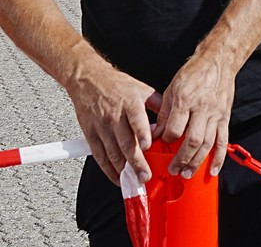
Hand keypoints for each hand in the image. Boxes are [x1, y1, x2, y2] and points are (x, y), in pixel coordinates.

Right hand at [65, 63, 159, 185]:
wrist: (88, 79)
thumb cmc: (117, 84)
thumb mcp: (142, 89)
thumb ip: (158, 105)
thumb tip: (172, 121)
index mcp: (130, 103)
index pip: (137, 120)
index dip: (142, 134)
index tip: (148, 147)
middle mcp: (115, 115)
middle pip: (125, 142)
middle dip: (136, 162)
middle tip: (145, 175)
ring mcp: (101, 126)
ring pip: (112, 152)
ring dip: (123, 169)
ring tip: (133, 180)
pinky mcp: (90, 133)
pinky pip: (99, 155)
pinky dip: (107, 168)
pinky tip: (116, 176)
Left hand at [153, 52, 236, 178]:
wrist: (217, 62)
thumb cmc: (194, 73)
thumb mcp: (172, 88)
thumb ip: (165, 112)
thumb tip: (157, 132)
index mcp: (185, 100)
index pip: (175, 128)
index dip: (166, 140)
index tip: (160, 144)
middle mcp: (202, 109)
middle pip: (193, 141)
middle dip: (182, 159)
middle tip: (174, 170)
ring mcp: (216, 115)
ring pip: (208, 144)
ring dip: (197, 162)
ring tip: (187, 173)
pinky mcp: (225, 118)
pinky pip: (223, 141)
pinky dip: (219, 158)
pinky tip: (212, 170)